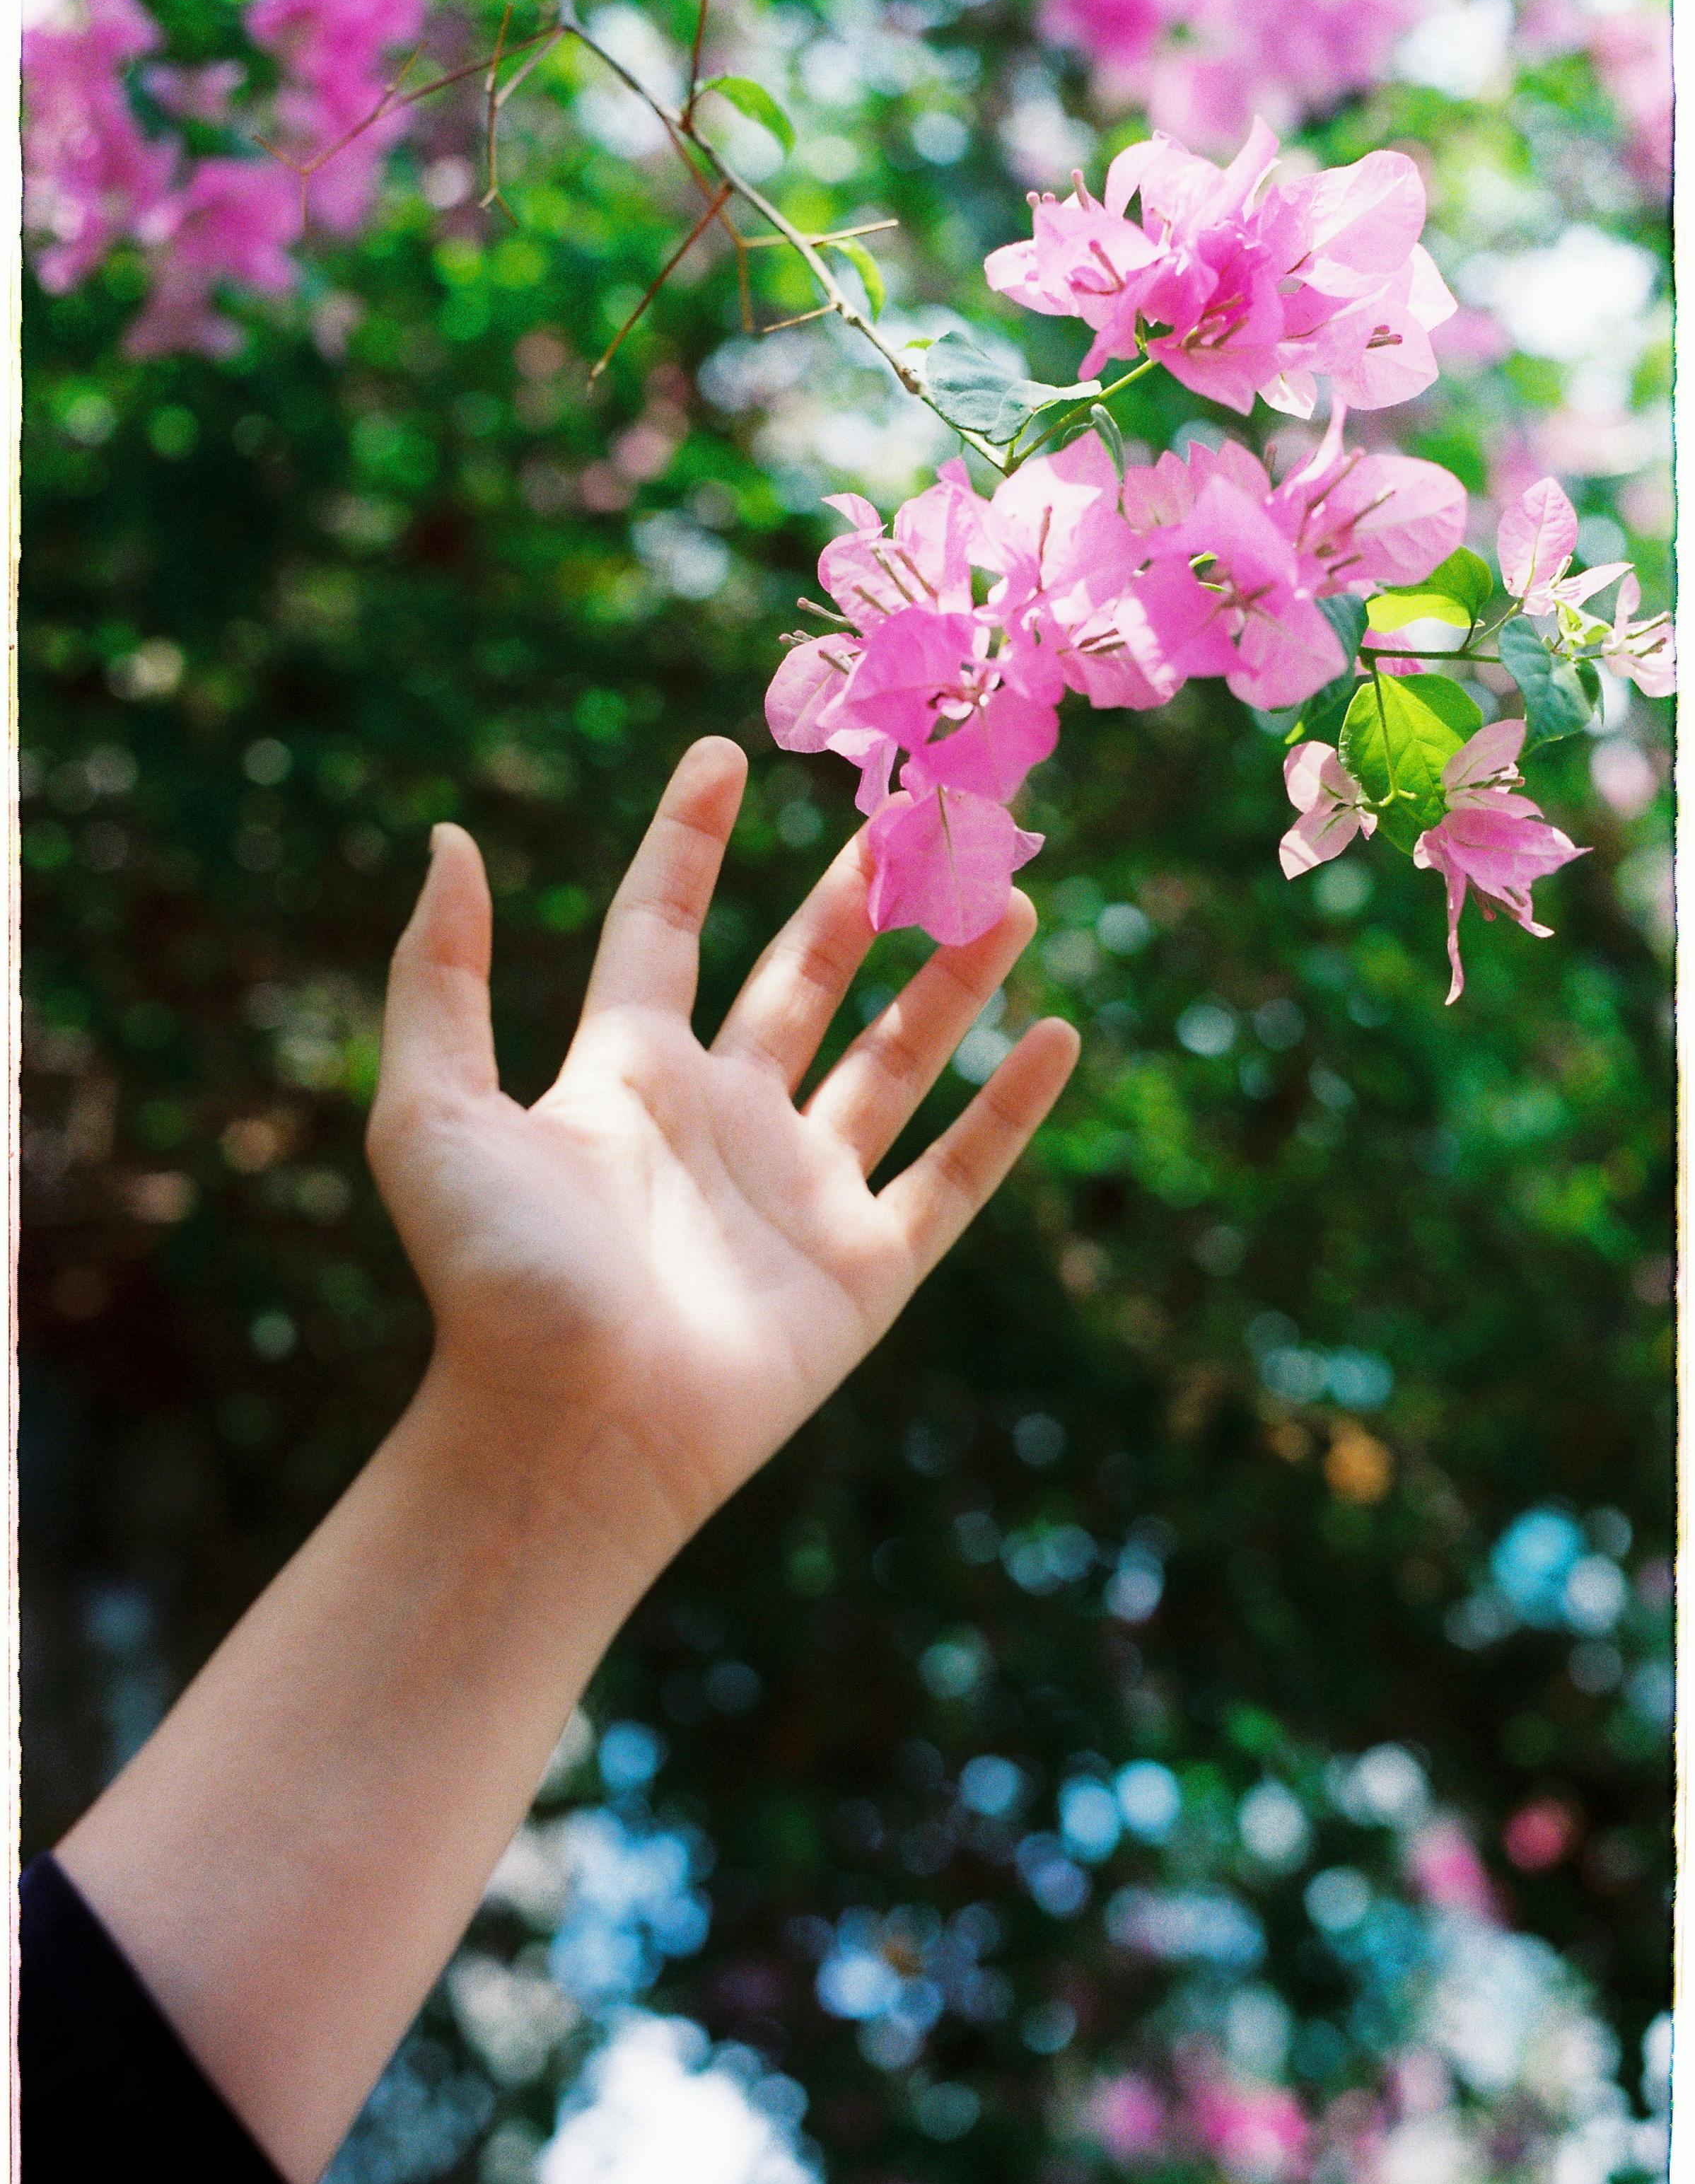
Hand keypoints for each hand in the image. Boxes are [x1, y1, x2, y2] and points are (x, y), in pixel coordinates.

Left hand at [367, 737, 1077, 1548]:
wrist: (566, 1431)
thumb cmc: (494, 1278)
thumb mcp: (432, 1109)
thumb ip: (440, 974)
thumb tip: (447, 836)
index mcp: (625, 1074)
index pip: (664, 929)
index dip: (688, 841)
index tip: (721, 752)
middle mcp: (722, 1119)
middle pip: (803, 981)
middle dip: (859, 897)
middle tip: (923, 816)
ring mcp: (799, 1193)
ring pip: (896, 1061)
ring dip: (952, 980)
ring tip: (1008, 899)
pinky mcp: (863, 1269)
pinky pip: (954, 1174)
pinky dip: (1011, 1110)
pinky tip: (1056, 1038)